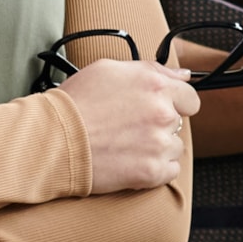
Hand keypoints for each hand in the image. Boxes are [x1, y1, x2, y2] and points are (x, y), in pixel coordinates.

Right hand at [59, 53, 199, 193]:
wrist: (53, 140)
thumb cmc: (75, 103)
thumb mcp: (109, 70)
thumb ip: (153, 70)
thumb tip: (183, 75)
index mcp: (155, 85)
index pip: (189, 97)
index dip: (175, 104)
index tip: (161, 110)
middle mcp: (162, 113)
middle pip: (179, 123)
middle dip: (160, 125)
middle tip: (131, 128)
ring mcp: (159, 144)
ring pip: (174, 147)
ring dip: (157, 148)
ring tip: (126, 145)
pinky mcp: (151, 172)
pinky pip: (170, 171)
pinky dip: (155, 169)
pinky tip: (131, 162)